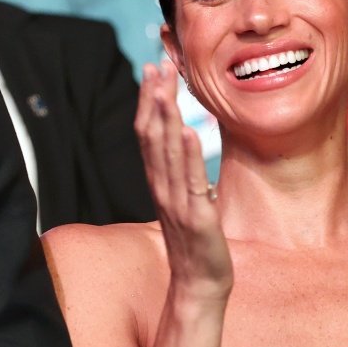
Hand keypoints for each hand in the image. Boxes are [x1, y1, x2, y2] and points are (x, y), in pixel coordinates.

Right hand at [137, 61, 231, 302]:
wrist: (199, 283)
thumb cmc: (196, 242)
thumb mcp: (186, 199)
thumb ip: (181, 172)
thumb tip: (184, 142)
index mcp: (159, 182)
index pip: (147, 133)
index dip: (149, 100)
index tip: (154, 69)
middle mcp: (161, 188)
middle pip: (152, 135)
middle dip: (155, 97)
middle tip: (159, 63)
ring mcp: (176, 202)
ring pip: (166, 153)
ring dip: (165, 117)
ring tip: (166, 87)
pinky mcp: (196, 217)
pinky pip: (190, 181)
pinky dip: (187, 155)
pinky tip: (188, 130)